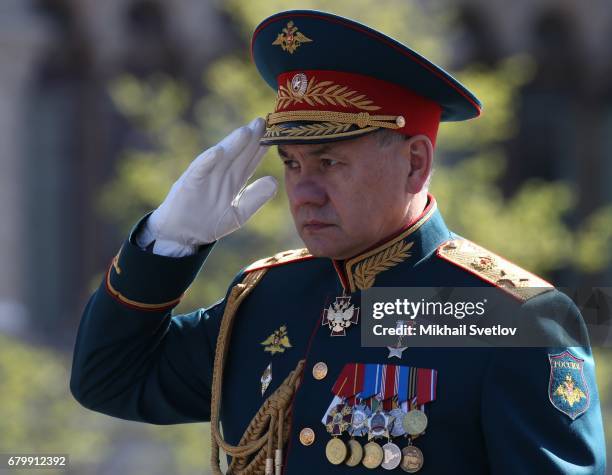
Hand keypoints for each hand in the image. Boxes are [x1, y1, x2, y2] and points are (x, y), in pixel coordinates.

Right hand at [147, 118, 276, 247]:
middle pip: (238, 153)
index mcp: (234, 180)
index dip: (261, 148)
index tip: (275, 134)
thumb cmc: (210, 223)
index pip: (250, 160)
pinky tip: (218, 152)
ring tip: (245, 131)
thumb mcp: (239, 214)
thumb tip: (274, 181)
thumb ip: (255, 198)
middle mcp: (221, 174)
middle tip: (263, 121)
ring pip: (222, 157)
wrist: (182, 235)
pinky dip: (208, 160)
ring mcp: (205, 176)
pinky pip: (200, 170)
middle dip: (250, 138)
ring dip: (232, 144)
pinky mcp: (190, 183)